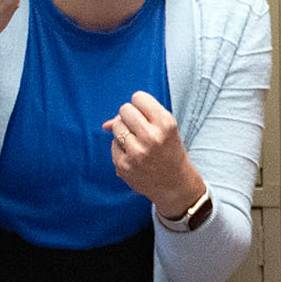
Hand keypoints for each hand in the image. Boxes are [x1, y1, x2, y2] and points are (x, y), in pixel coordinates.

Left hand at [104, 90, 204, 217]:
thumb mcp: (165, 129)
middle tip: (139, 128)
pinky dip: (121, 148)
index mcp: (165, 123)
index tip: (145, 114)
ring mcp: (136, 152)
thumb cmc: (169, 151)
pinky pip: (113, 145)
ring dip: (123, 132)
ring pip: (116, 126)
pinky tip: (134, 156)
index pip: (139, 97)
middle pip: (125, 110)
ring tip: (137, 142)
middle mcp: (151, 137)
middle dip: (129, 116)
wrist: (175, 183)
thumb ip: (139, 117)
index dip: (140, 105)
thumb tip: (105, 125)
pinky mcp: (124, 166)